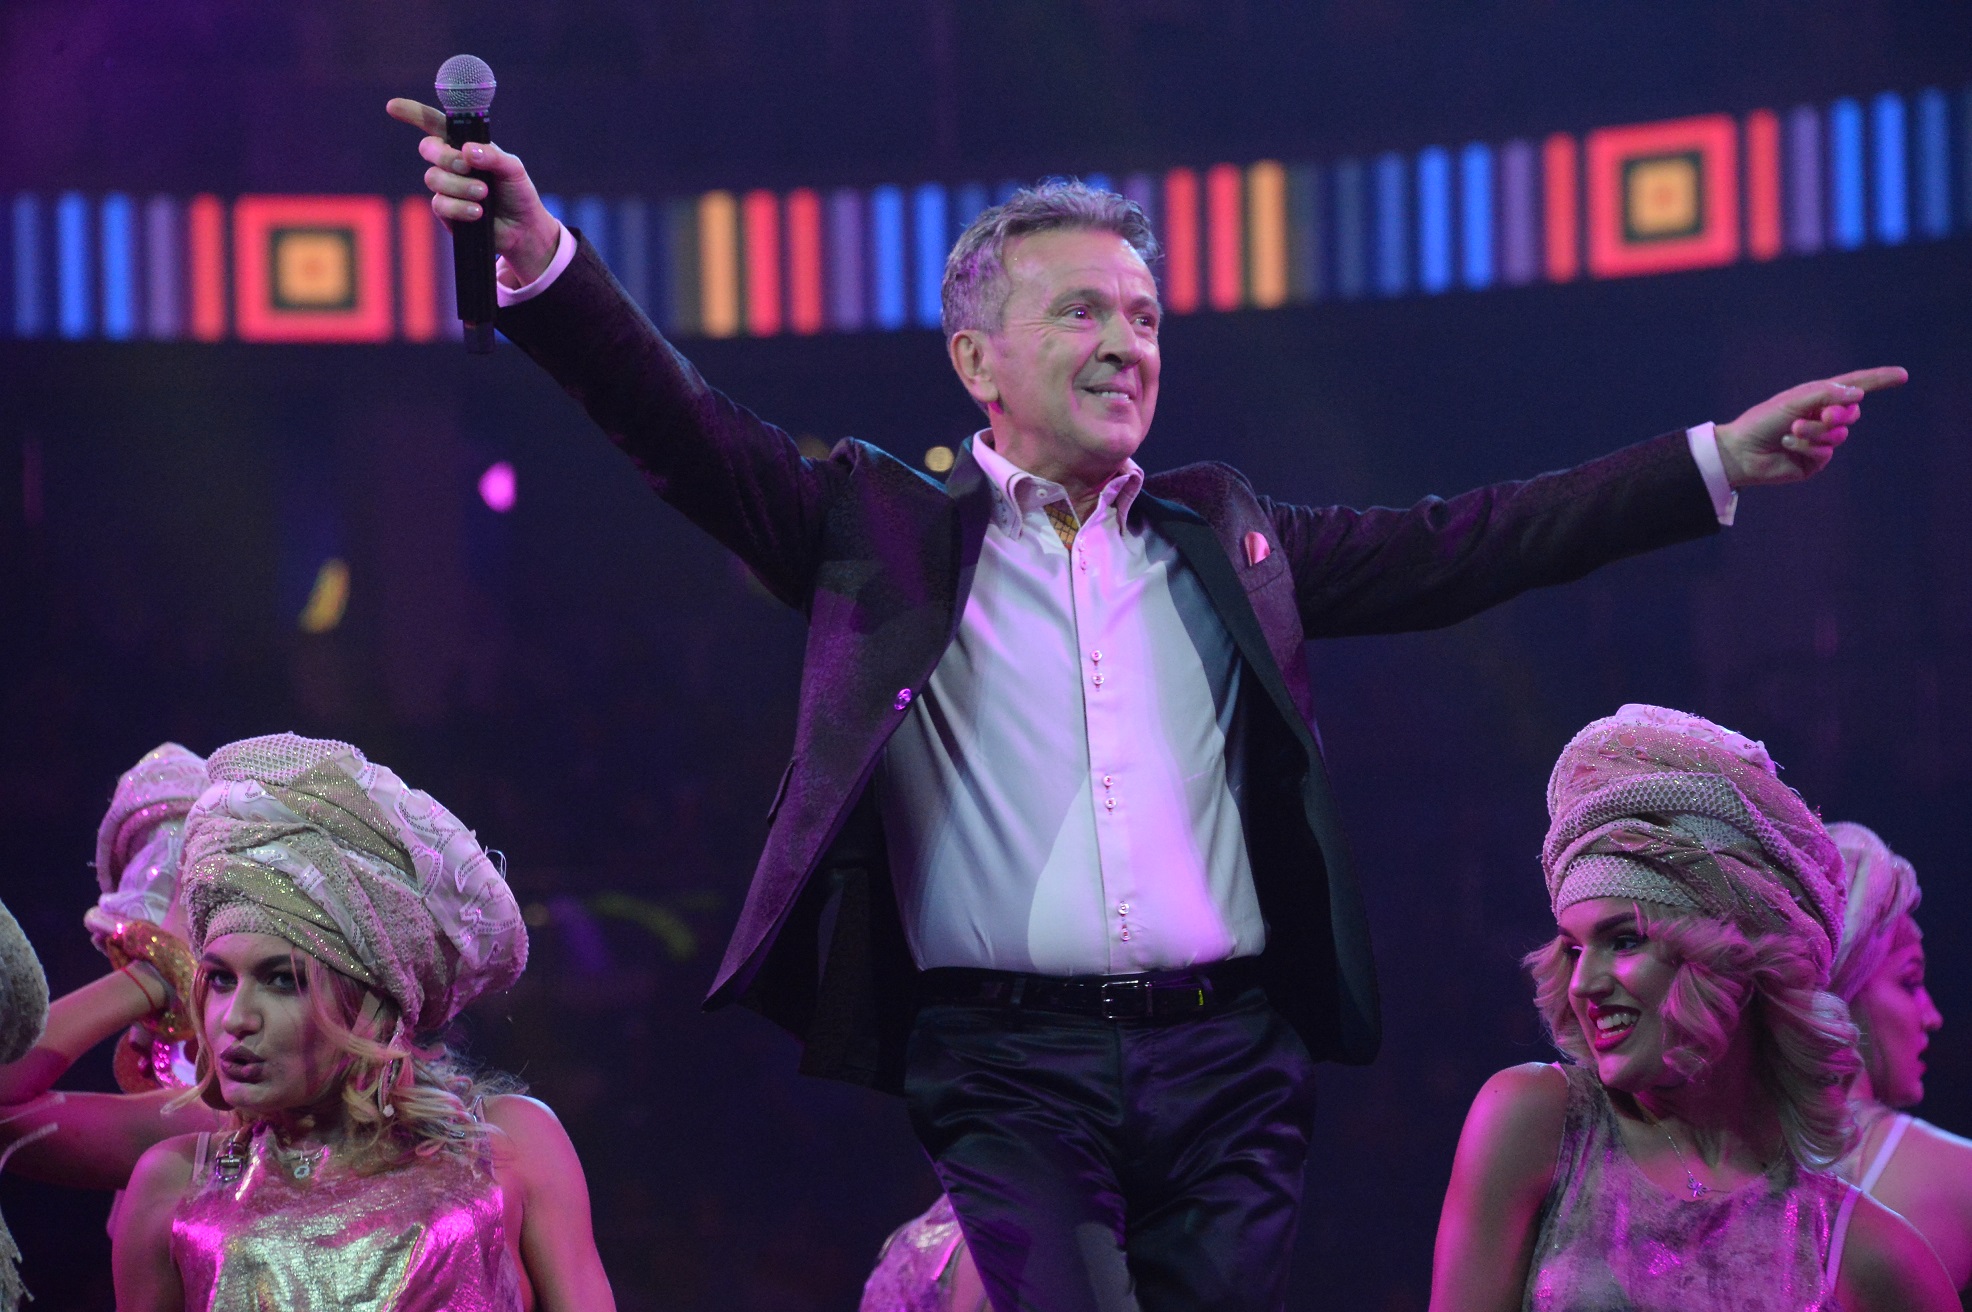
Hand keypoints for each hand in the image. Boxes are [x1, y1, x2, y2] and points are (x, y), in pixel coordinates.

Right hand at [385, 97, 563, 285]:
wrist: (523, 228)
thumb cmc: (517, 192)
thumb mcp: (513, 169)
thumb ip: (493, 156)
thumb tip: (466, 151)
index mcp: (464, 144)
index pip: (435, 124)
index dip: (413, 113)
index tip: (393, 107)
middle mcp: (451, 162)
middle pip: (428, 148)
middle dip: (445, 156)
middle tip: (468, 166)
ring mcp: (446, 186)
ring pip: (434, 178)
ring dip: (459, 185)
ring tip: (483, 194)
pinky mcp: (445, 211)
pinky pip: (440, 204)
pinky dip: (460, 207)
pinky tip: (477, 212)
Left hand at [1713, 366, 1907, 486]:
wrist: (1740, 451)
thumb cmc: (1763, 420)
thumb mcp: (1795, 401)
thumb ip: (1827, 394)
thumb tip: (1858, 394)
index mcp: (1818, 398)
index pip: (1854, 387)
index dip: (1878, 381)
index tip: (1902, 375)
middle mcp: (1822, 418)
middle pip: (1852, 413)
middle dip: (1838, 413)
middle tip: (1822, 414)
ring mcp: (1820, 441)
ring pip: (1839, 434)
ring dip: (1816, 432)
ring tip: (1792, 432)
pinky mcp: (1814, 462)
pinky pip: (1825, 453)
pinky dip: (1807, 447)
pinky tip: (1787, 446)